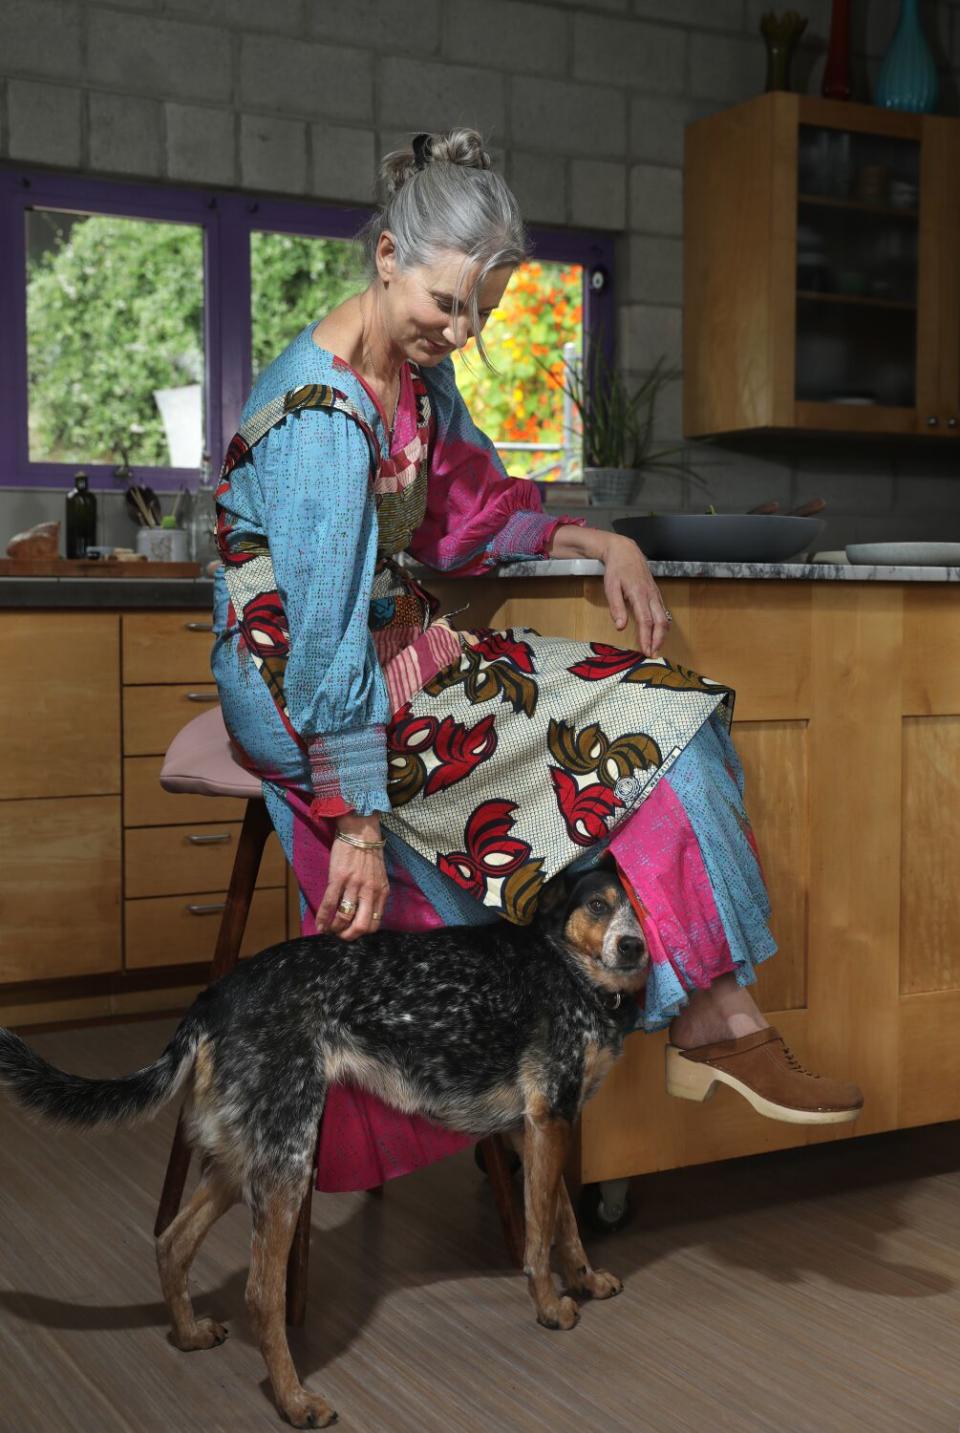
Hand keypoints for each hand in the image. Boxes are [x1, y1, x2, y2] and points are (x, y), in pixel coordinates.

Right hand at [315, 818, 388, 941]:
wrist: (360, 830)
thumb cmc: (369, 853)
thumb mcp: (379, 876)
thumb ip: (374, 894)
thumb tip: (364, 911)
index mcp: (381, 892)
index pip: (376, 923)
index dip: (363, 932)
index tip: (353, 932)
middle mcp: (370, 891)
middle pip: (362, 926)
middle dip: (349, 936)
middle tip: (340, 936)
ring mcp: (354, 886)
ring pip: (344, 918)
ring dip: (335, 929)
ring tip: (328, 930)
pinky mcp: (338, 878)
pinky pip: (329, 904)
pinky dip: (323, 918)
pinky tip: (319, 925)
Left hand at [599, 534, 671, 656]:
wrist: (625, 551)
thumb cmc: (617, 569)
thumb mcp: (611, 587)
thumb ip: (616, 607)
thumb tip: (620, 626)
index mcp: (639, 594)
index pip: (646, 621)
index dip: (647, 637)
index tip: (645, 650)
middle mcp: (651, 595)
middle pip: (661, 622)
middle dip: (658, 640)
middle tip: (653, 654)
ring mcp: (655, 594)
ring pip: (664, 618)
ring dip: (662, 635)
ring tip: (656, 647)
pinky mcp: (656, 594)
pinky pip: (663, 612)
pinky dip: (662, 625)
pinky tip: (658, 633)